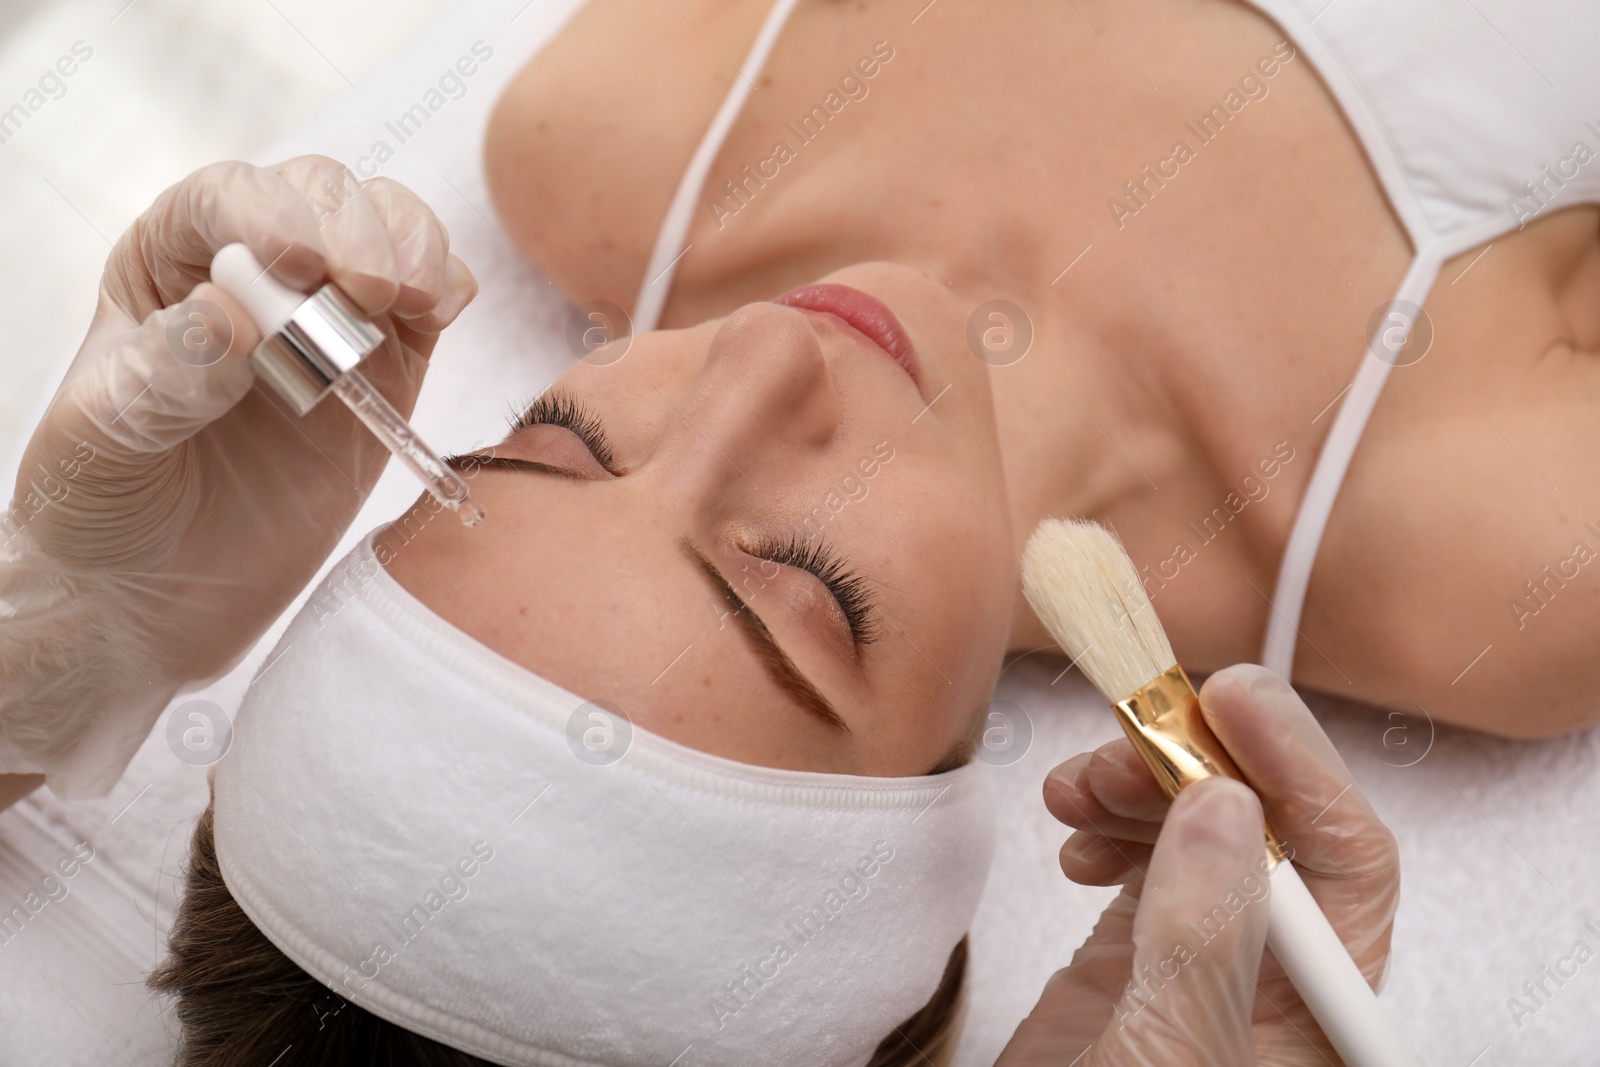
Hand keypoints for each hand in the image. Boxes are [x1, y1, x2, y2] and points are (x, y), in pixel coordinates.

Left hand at [0, 156, 476, 797]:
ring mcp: (332, 315)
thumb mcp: (107, 440)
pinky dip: (449, 288)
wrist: (160, 598)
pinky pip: (434, 299)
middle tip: (366, 290)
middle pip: (322, 195)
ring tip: (410, 301)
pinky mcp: (390, 365)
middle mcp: (255, 270)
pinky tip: (438, 312)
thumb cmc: (108, 506)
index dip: (267, 212)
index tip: (294, 262)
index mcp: (168, 262)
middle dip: (354, 230)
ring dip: (412, 248)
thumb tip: (231, 312)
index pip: (225, 200)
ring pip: (391, 228)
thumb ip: (166, 373)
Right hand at [997, 664, 1399, 1064]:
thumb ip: (1204, 936)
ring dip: (1141, 783)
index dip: (1299, 766)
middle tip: (1122, 739)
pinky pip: (1145, 852)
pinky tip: (1073, 828)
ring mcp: (1205, 958)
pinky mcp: (1140, 952)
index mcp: (1317, 1009)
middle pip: (1272, 827)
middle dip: (1197, 764)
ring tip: (1077, 788)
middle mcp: (1272, 975)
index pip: (1349, 859)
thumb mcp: (1165, 1053)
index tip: (1224, 699)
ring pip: (1203, 828)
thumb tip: (1231, 805)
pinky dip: (1109, 819)